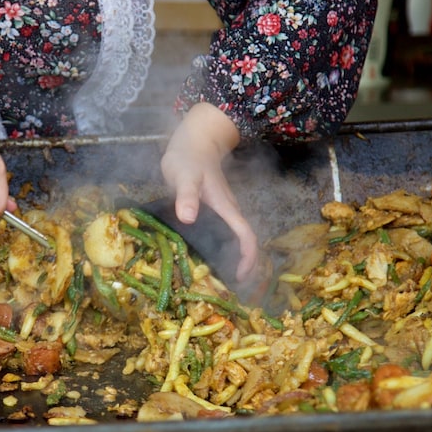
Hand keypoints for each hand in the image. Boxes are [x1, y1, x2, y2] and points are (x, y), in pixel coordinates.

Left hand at [161, 103, 259, 280]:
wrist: (195, 141)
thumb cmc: (188, 158)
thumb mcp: (183, 175)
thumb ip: (186, 195)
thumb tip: (188, 217)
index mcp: (225, 207)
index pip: (245, 236)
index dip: (247, 258)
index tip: (240, 277)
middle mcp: (229, 212)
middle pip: (246, 243)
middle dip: (247, 267)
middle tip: (235, 291)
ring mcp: (224, 211)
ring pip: (237, 239)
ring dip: (237, 260)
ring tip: (225, 282)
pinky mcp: (216, 210)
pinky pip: (227, 234)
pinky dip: (226, 250)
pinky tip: (212, 260)